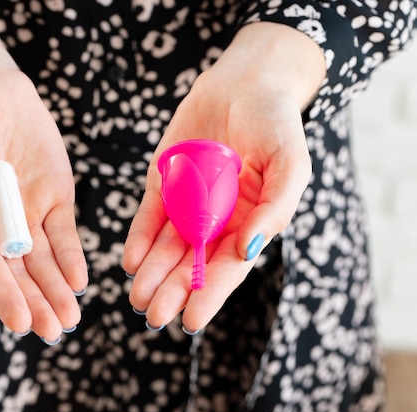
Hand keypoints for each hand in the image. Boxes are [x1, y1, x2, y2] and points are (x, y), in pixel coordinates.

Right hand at [0, 0, 86, 342]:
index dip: (1, 295)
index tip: (20, 321)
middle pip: (17, 273)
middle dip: (35, 302)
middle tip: (52, 330)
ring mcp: (27, 215)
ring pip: (44, 261)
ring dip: (56, 289)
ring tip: (69, 317)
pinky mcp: (54, 198)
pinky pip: (64, 233)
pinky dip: (71, 256)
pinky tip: (78, 280)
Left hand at [123, 23, 324, 332]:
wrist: (243, 82)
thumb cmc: (275, 123)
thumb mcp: (290, 164)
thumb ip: (275, 208)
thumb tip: (249, 249)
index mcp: (249, 222)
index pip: (227, 267)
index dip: (209, 294)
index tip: (191, 319)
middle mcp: (216, 220)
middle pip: (191, 264)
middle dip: (172, 290)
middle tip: (153, 316)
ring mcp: (187, 202)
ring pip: (166, 246)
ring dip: (151, 272)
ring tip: (136, 297)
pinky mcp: (163, 183)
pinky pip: (149, 215)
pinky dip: (139, 237)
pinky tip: (130, 259)